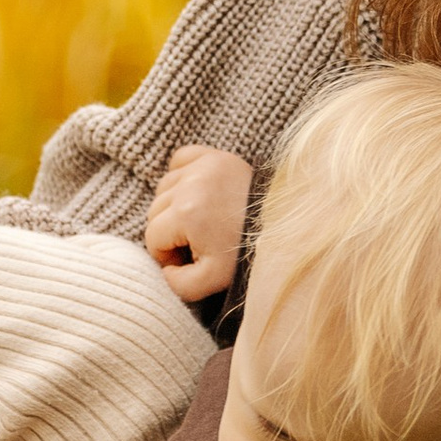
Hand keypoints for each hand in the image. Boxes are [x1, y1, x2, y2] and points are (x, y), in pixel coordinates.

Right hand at [143, 145, 252, 304]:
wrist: (287, 228)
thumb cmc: (248, 254)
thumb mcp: (211, 282)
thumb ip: (177, 285)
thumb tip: (164, 270)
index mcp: (185, 213)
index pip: (153, 239)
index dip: (168, 256)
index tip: (191, 260)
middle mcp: (190, 183)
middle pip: (156, 213)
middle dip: (171, 233)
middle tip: (199, 244)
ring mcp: (203, 165)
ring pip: (164, 189)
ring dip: (175, 207)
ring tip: (201, 223)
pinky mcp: (214, 155)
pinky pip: (180, 160)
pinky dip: (182, 176)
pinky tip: (197, 195)